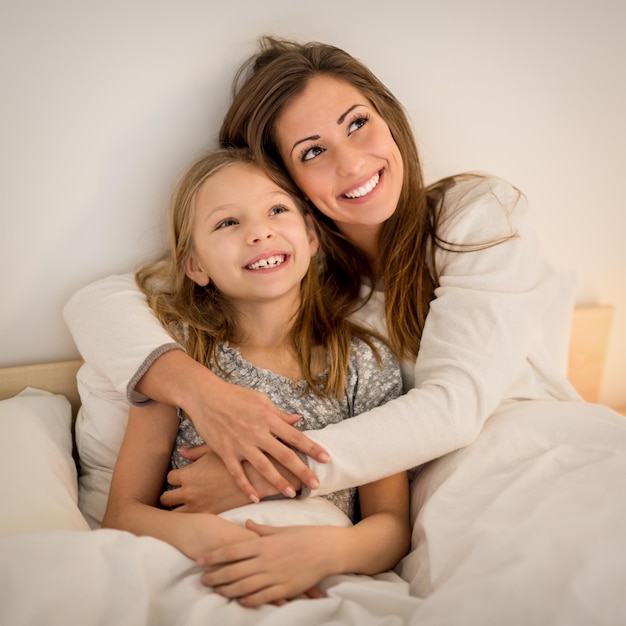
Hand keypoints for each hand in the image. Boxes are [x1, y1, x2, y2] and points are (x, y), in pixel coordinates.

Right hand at [138, 350, 328, 502]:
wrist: (204, 396)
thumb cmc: (234, 395)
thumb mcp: (260, 400)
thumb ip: (279, 414)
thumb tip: (298, 420)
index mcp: (268, 418)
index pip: (295, 436)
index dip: (312, 448)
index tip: (326, 459)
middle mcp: (257, 432)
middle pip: (284, 455)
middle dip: (301, 470)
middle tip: (316, 484)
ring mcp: (241, 443)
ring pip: (264, 467)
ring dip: (278, 482)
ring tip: (291, 494)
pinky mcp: (224, 451)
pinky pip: (237, 473)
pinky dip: (246, 487)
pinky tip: (255, 499)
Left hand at [160, 446, 248, 511]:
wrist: (256, 477)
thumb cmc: (235, 461)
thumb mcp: (213, 451)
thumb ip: (194, 453)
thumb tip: (180, 451)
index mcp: (188, 474)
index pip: (169, 478)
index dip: (176, 477)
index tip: (182, 477)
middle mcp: (189, 492)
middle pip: (166, 498)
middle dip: (170, 495)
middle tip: (177, 494)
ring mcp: (198, 506)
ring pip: (175, 514)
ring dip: (178, 509)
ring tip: (184, 506)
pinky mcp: (210, 516)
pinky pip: (191, 522)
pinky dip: (192, 518)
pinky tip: (198, 512)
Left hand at [197, 520, 336, 606]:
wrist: (329, 549)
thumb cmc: (307, 536)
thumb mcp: (283, 529)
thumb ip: (262, 530)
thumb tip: (246, 523)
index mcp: (264, 543)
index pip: (233, 550)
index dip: (214, 556)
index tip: (200, 559)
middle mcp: (266, 560)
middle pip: (234, 570)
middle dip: (216, 575)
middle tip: (202, 579)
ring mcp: (275, 575)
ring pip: (245, 585)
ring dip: (228, 589)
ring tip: (216, 591)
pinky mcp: (285, 588)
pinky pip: (263, 597)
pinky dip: (249, 600)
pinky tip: (240, 602)